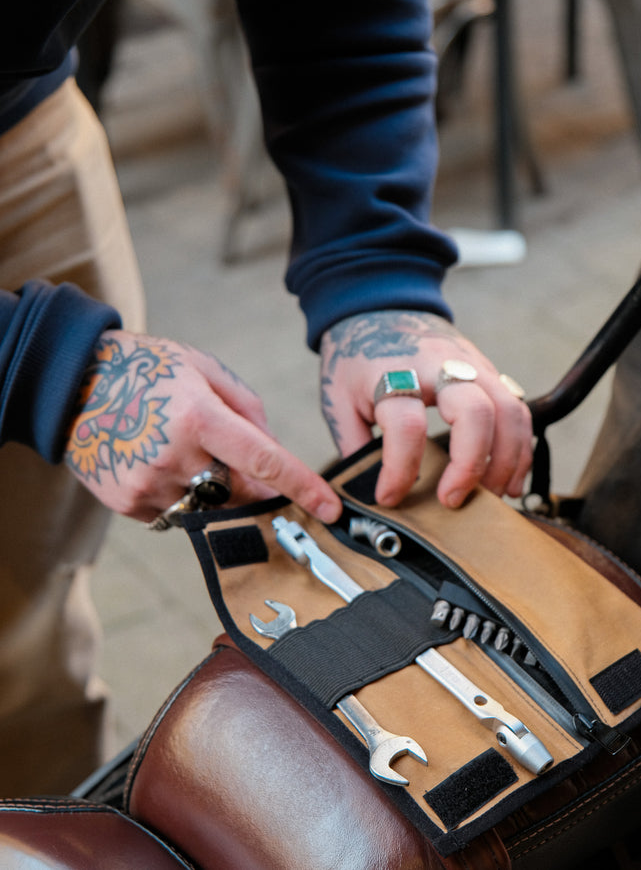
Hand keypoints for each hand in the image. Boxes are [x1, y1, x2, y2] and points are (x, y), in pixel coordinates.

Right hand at [64, 330, 341, 524]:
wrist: (69, 382)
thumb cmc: (145, 369)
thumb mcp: (203, 369)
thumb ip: (248, 410)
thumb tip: (273, 452)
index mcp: (199, 416)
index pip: (264, 460)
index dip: (302, 486)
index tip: (330, 509)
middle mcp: (175, 455)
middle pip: (239, 492)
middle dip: (251, 485)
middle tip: (232, 460)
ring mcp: (148, 484)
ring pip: (208, 507)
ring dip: (212, 489)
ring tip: (181, 449)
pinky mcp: (127, 502)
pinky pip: (174, 512)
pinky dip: (179, 494)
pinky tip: (157, 461)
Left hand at [319, 311, 532, 508]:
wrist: (378, 305)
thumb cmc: (358, 356)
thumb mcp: (337, 398)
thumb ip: (354, 445)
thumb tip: (365, 493)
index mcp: (393, 373)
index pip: (406, 427)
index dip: (400, 471)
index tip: (390, 497)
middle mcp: (439, 367)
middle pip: (475, 414)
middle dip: (470, 466)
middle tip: (452, 500)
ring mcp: (471, 365)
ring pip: (509, 413)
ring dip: (507, 462)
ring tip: (491, 497)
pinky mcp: (489, 370)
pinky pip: (518, 410)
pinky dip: (521, 448)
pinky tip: (510, 480)